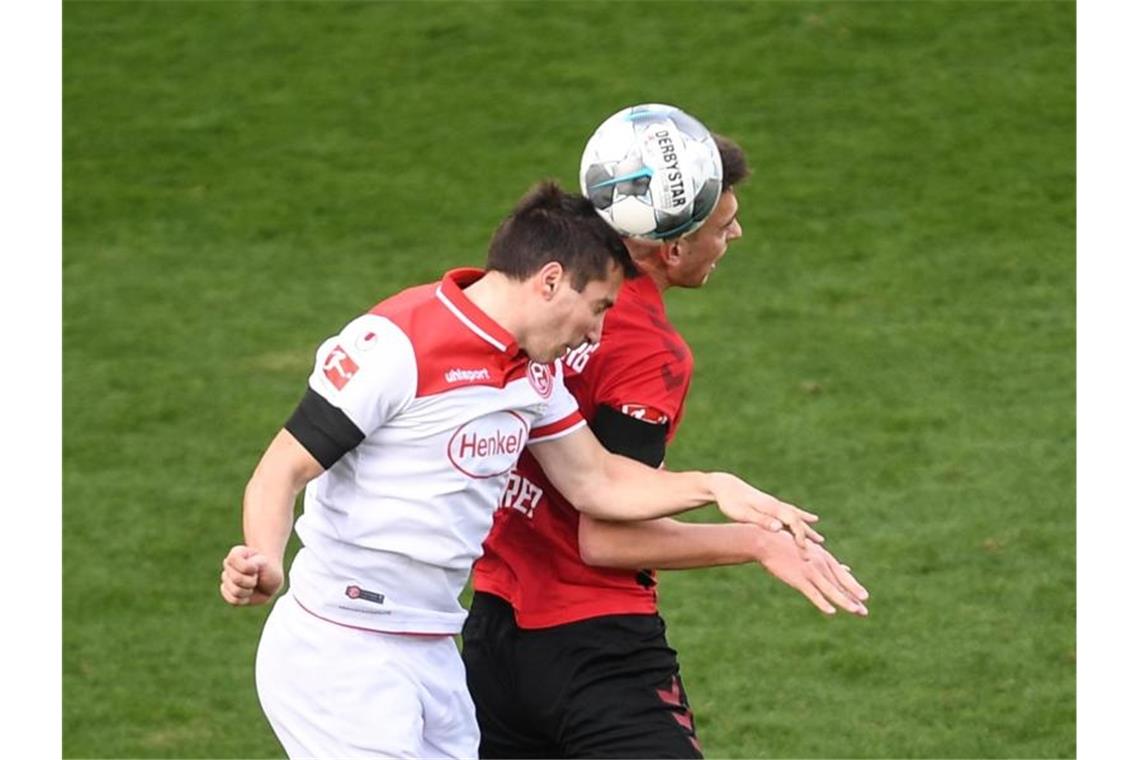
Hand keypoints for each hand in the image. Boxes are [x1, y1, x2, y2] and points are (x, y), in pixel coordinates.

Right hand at [219, 545, 283, 605]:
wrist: (270, 580)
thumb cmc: (267, 569)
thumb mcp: (265, 563)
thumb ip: (254, 564)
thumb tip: (242, 572)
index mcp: (236, 553)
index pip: (234, 560)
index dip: (249, 567)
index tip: (256, 568)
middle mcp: (228, 565)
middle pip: (236, 579)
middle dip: (251, 580)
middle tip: (256, 577)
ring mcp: (227, 579)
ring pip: (235, 591)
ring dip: (248, 591)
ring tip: (253, 585)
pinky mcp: (228, 592)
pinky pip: (233, 600)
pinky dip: (244, 599)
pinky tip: (248, 594)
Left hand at [709, 472, 823, 553]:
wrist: (724, 486)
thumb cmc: (730, 501)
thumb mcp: (742, 513)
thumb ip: (761, 520)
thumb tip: (779, 528)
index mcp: (771, 507)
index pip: (792, 522)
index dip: (800, 536)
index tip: (804, 550)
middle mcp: (776, 505)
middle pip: (798, 521)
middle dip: (808, 536)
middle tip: (820, 550)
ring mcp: (775, 504)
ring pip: (797, 517)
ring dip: (809, 529)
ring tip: (821, 540)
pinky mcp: (772, 505)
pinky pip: (792, 513)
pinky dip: (803, 518)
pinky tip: (811, 519)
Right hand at [753, 529, 868, 615]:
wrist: (766, 541)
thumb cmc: (786, 545)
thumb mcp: (810, 550)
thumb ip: (827, 562)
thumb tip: (846, 569)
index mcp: (822, 557)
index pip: (841, 575)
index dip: (853, 586)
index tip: (864, 597)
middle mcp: (820, 564)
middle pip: (840, 584)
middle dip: (853, 597)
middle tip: (865, 611)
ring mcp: (810, 571)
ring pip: (831, 589)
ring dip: (844, 601)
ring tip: (856, 611)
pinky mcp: (798, 578)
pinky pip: (813, 593)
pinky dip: (822, 602)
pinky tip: (831, 611)